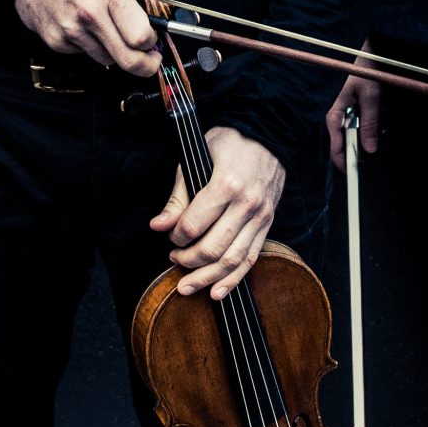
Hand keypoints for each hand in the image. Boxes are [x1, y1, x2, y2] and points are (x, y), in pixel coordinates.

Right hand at [12, 0, 188, 77]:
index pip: (142, 38)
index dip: (152, 42)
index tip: (153, 38)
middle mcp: (90, 16)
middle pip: (128, 61)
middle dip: (145, 66)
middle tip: (149, 60)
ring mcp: (71, 31)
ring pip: (106, 60)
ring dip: (115, 51)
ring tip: (110, 28)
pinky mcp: (55, 41)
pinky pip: (83, 54)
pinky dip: (90, 45)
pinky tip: (86, 25)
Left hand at [153, 126, 284, 299]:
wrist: (269, 135)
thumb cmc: (229, 143)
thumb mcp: (196, 159)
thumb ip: (178, 197)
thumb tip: (158, 226)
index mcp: (226, 184)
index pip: (194, 225)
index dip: (175, 237)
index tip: (170, 236)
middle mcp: (246, 204)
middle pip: (213, 248)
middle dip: (187, 261)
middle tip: (174, 259)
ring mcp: (260, 216)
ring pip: (232, 260)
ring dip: (206, 278)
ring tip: (187, 286)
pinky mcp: (268, 224)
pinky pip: (251, 258)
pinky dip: (233, 279)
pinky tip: (217, 292)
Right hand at [327, 53, 379, 171]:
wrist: (356, 47)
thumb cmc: (360, 66)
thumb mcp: (370, 94)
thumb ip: (369, 122)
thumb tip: (370, 149)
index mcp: (333, 114)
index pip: (335, 149)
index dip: (345, 165)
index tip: (356, 176)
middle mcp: (331, 115)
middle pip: (340, 144)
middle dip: (355, 151)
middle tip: (371, 155)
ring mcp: (335, 110)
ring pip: (346, 133)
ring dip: (358, 136)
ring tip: (372, 130)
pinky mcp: (341, 106)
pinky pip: (348, 123)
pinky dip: (358, 126)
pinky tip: (368, 118)